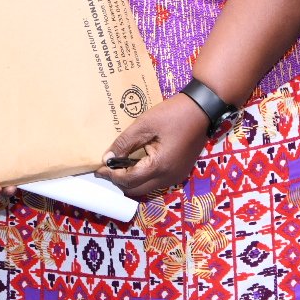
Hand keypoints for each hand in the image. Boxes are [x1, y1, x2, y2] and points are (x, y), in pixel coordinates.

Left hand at [95, 93, 209, 198]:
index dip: (111, 175)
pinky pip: (157, 181)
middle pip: (137, 190)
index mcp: (159, 166)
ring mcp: (176, 177)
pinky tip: (136, 163)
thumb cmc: (173, 114)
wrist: (201, 110)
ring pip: (147, 188)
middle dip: (120, 181)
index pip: (128, 181)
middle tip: (108, 168)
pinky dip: (144, 176)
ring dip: (132, 180)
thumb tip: (107, 158)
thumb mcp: (144, 125)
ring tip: (120, 165)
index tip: (98, 168)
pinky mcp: (180, 172)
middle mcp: (168, 178)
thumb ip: (124, 143)